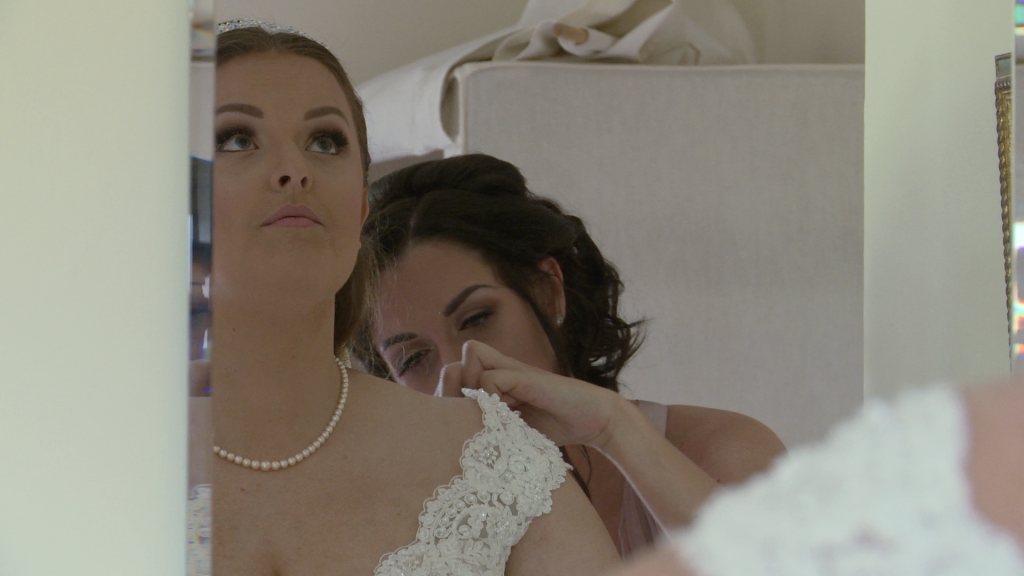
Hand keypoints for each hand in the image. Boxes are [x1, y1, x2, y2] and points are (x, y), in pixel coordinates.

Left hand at [439, 340, 624, 447]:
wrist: (593, 420)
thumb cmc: (554, 426)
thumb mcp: (514, 429)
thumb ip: (492, 425)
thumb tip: (458, 441)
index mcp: (495, 382)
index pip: (452, 376)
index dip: (450, 399)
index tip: (465, 422)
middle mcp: (499, 370)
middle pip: (451, 368)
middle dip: (454, 396)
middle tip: (475, 417)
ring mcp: (512, 370)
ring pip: (466, 363)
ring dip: (472, 392)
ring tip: (491, 415)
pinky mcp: (524, 375)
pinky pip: (490, 379)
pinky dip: (493, 399)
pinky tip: (510, 416)